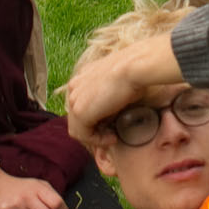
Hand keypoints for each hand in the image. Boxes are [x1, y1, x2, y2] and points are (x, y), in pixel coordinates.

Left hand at [60, 34, 175, 144]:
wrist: (134, 68)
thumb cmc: (134, 74)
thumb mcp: (119, 87)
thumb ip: (110, 100)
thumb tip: (113, 116)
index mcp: (82, 78)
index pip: (82, 105)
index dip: (95, 120)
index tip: (112, 127)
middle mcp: (74, 87)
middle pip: (76, 118)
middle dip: (93, 131)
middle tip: (112, 135)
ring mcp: (74, 99)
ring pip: (77, 129)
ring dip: (96, 137)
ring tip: (114, 137)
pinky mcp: (79, 111)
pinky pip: (83, 135)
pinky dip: (98, 140)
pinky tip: (113, 137)